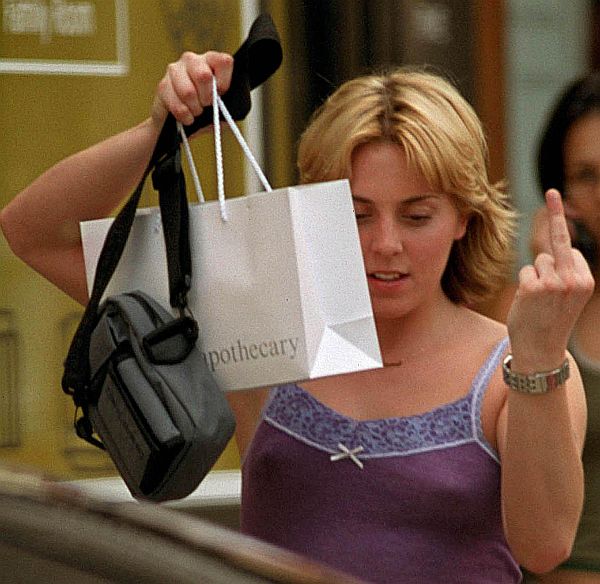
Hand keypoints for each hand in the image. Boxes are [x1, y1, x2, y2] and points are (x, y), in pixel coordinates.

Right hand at [150, 51, 233, 131]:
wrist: (180, 124)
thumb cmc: (205, 113)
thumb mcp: (222, 108)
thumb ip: (228, 104)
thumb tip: (228, 107)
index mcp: (211, 60)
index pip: (223, 61)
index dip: (224, 82)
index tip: (221, 94)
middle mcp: (192, 60)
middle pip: (203, 75)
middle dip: (207, 97)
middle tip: (206, 105)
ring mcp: (175, 70)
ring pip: (188, 92)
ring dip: (195, 109)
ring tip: (196, 112)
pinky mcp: (162, 85)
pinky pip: (177, 105)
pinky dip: (185, 117)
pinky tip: (187, 117)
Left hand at [507, 189, 593, 371]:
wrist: (542, 351)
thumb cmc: (552, 319)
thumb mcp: (568, 294)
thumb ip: (565, 269)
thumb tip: (552, 244)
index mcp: (586, 279)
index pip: (569, 247)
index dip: (559, 238)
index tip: (553, 191)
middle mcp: (574, 279)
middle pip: (554, 248)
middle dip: (550, 241)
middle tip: (551, 211)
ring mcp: (553, 283)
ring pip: (536, 261)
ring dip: (534, 277)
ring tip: (539, 302)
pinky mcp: (532, 288)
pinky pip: (524, 271)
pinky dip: (523, 285)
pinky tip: (529, 303)